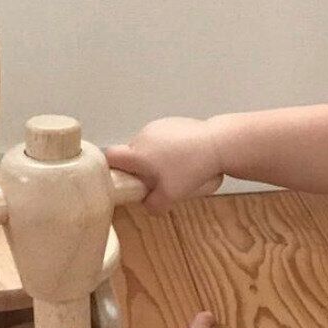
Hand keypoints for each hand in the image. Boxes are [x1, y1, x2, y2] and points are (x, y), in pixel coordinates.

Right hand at [104, 117, 223, 212]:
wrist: (218, 143)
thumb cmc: (191, 169)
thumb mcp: (171, 196)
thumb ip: (153, 205)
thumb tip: (147, 205)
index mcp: (137, 153)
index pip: (109, 157)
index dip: (109, 168)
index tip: (119, 178)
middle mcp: (143, 136)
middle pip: (130, 154)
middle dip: (139, 168)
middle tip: (157, 181)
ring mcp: (158, 126)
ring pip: (147, 146)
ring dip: (155, 158)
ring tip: (176, 169)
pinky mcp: (172, 122)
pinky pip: (161, 138)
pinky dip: (168, 148)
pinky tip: (185, 157)